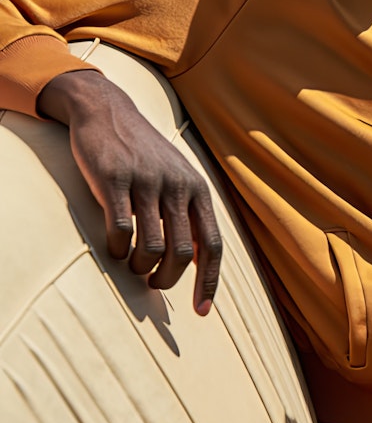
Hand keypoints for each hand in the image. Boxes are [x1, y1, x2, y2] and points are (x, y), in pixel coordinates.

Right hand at [38, 70, 221, 314]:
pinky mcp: (115, 180)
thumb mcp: (177, 177)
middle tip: (153, 284)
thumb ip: (190, 213)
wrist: (107, 110)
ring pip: (151, 247)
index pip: (213, 245)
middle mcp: (178, 186)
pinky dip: (116, 249)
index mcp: (197, 190)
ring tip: (132, 265)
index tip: (201, 312)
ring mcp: (147, 182)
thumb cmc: (143, 154)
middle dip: (168, 279)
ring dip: (140, 267)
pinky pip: (120, 230)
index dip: (209, 282)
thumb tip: (198, 260)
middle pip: (183, 253)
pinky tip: (112, 248)